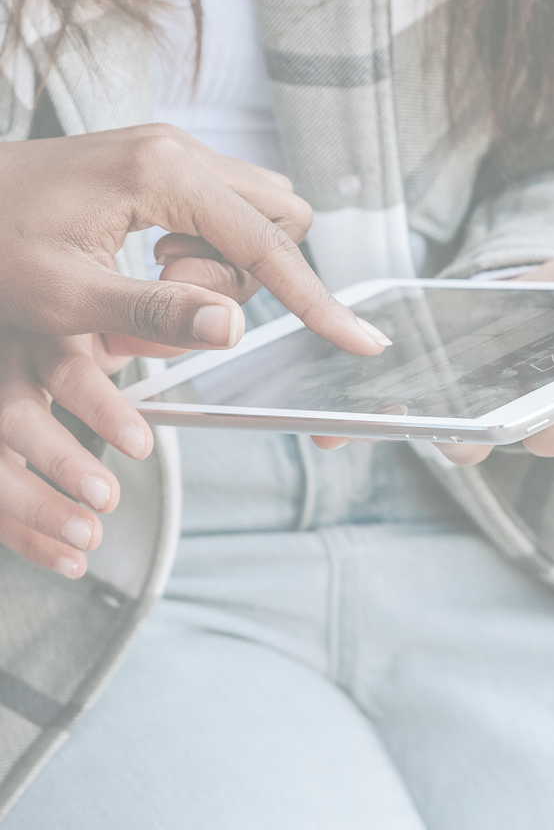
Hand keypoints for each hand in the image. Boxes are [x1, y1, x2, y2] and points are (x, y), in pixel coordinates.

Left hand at [0, 126, 390, 356]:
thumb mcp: (64, 294)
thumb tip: (236, 329)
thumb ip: (156, 311)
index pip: (268, 245)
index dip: (318, 301)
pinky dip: (205, 248)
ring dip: (225, 263)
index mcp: (163, 172)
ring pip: (255, 214)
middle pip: (279, 216)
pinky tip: (150, 261)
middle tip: (178, 293)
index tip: (363, 340)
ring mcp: (173, 151)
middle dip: (254, 272)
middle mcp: (179, 148)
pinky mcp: (163, 164)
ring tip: (151, 278)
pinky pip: (221, 210)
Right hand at [0, 326, 155, 577]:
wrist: (21, 307)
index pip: (70, 371)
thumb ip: (160, 320)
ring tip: (89, 538)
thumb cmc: (76, 310)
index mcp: (48, 332)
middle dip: (61, 463)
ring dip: (37, 510)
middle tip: (109, 499)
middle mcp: (7, 370)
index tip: (140, 444)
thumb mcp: (114, 303)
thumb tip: (222, 326)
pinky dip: (26, 537)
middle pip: (16, 419)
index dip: (103, 409)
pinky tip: (69, 560)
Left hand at [312, 213, 553, 462]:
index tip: (530, 412)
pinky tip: (321, 422)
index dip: (541, 424)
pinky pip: (389, 422)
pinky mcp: (422, 398)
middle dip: (459, 434)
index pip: (549, 429)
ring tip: (354, 414)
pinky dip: (356, 426)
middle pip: (481, 442)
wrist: (538, 305)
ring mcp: (461, 410)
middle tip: (434, 418)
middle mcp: (505, 415)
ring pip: (429, 433)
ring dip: (397, 428)